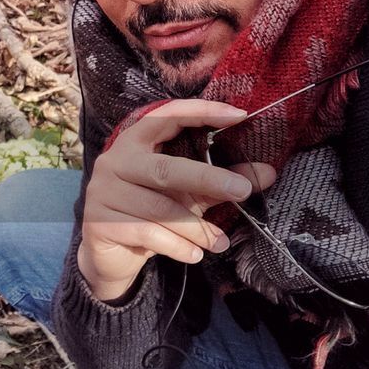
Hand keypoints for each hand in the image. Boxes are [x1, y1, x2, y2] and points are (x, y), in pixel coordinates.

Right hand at [76, 100, 276, 301]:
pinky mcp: (98, 222)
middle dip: (207, 179)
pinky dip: (177, 246)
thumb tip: (269, 173)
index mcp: (135, 141)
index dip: (201, 112)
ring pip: (158, 208)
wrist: (112, 255)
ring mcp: (102, 192)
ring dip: (196, 228)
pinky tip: (195, 255)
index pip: (167, 116)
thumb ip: (221, 181)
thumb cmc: (152, 214)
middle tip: (242, 191)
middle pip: (165, 168)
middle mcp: (114, 161)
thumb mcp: (190, 195)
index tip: (238, 116)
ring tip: (220, 243)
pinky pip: (146, 233)